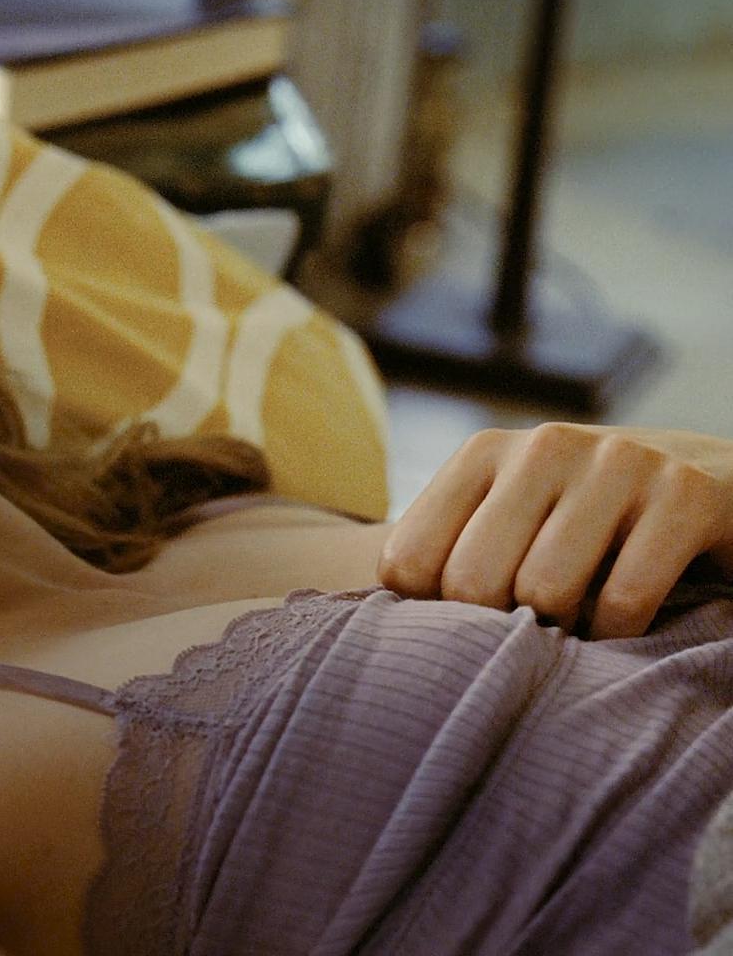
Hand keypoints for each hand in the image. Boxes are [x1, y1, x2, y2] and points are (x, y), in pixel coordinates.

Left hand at [379, 423, 732, 637]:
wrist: (719, 484)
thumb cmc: (589, 525)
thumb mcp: (512, 519)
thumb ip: (448, 556)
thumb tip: (379, 625)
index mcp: (484, 453)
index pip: (407, 562)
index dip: (432, 614)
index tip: (473, 619)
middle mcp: (544, 446)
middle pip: (471, 583)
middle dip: (500, 624)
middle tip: (535, 623)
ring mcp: (617, 463)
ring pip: (546, 592)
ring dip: (566, 629)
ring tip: (582, 616)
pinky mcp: (685, 495)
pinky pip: (622, 600)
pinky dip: (621, 631)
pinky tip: (626, 618)